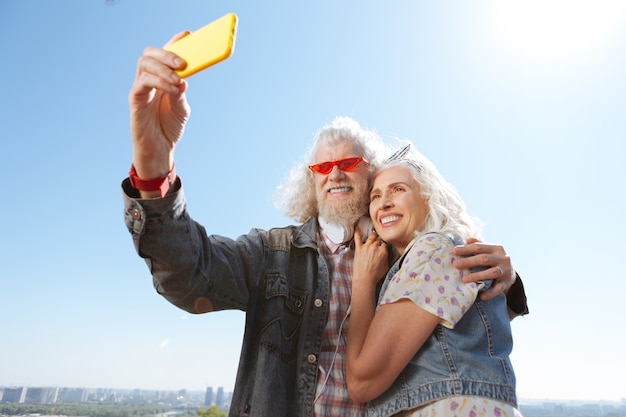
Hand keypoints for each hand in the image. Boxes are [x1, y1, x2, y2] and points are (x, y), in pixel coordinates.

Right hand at [129, 31, 191, 180]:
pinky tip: (172, 89)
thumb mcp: (182, 108)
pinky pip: (143, 82)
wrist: (160, 149)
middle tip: (182, 63)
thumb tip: (183, 79)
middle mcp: (148, 79)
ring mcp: (140, 88)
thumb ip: (181, 93)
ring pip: (145, 64)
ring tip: (178, 78)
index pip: (164, 54)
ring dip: (163, 68)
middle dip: (166, 53)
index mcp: (161, 78)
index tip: (187, 35)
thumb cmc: (169, 127)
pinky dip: (159, 82)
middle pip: (150, 54)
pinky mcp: (135, 99)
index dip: (174, 43)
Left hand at [353, 229, 388, 286]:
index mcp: (383, 251)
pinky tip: (357, 228)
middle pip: (378, 240)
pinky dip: (357, 232)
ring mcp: (366, 247)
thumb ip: (387, 257)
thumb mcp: (386, 267)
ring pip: (371, 237)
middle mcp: (375, 247)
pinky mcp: (359, 249)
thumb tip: (386, 254)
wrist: (364, 279)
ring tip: (373, 236)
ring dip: (373, 237)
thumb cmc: (375, 275)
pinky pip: (358, 238)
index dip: (384, 246)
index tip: (383, 248)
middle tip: (377, 245)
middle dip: (378, 242)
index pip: (385, 244)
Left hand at [452, 238, 514, 300]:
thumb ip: (479, 244)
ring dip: (477, 276)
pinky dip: (490, 293)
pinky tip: (480, 296)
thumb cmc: (494, 259)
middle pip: (484, 259)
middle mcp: (503, 258)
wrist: (511, 273)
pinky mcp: (507, 283)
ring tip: (464, 279)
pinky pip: (498, 289)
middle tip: (455, 264)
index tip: (454, 251)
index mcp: (496, 248)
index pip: (479, 247)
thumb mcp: (489, 250)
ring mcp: (505, 271)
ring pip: (492, 273)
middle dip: (469, 261)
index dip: (466, 249)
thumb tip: (467, 240)